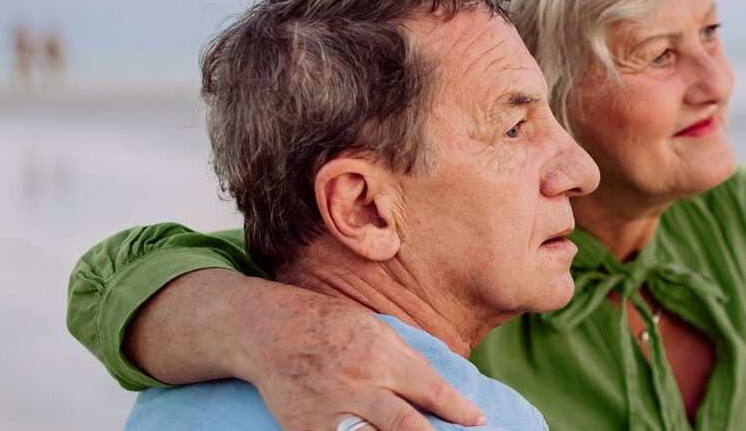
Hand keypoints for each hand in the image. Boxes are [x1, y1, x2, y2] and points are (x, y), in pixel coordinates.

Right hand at [228, 277, 486, 430]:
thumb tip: (441, 388)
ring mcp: (330, 409)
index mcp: (379, 353)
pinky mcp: (306, 428)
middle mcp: (357, 383)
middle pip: (408, 425)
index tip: (479, 422)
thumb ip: (405, 358)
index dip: (459, 410)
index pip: (430, 390)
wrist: (266, 330)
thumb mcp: (373, 328)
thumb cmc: (328, 324)